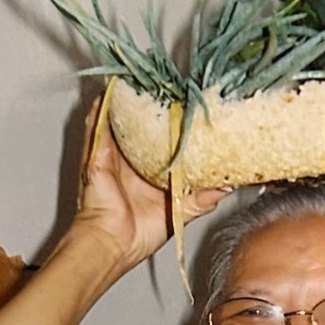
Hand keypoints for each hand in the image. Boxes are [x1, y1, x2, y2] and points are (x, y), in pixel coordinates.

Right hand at [77, 96, 228, 269]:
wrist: (113, 244)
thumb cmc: (138, 234)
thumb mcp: (182, 210)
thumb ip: (203, 196)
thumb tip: (227, 185)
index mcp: (149, 172)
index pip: (162, 141)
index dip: (174, 124)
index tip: (187, 107)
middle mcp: (130, 161)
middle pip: (140, 126)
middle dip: (151, 106)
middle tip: (166, 87)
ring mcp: (111, 156)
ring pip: (118, 121)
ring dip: (125, 102)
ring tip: (137, 80)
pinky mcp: (96, 156)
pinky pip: (96, 128)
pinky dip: (101, 110)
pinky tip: (108, 93)